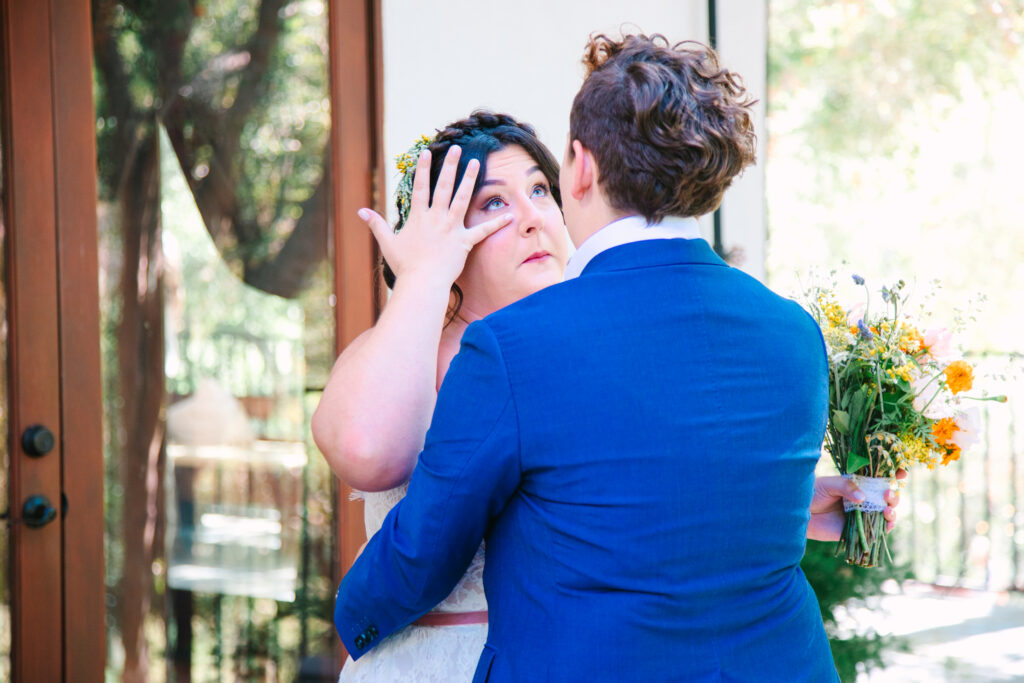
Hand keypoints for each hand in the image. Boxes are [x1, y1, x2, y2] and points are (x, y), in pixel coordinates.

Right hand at [358, 146, 512, 287]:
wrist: (422, 283)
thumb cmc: (404, 266)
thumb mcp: (387, 243)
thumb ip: (376, 225)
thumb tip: (360, 211)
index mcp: (418, 217)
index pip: (421, 188)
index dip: (423, 169)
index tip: (427, 153)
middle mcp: (436, 218)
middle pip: (443, 186)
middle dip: (449, 165)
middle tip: (456, 148)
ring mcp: (451, 228)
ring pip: (462, 199)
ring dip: (470, 180)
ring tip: (477, 163)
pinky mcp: (464, 242)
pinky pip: (482, 231)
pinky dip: (496, 224)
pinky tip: (509, 215)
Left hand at [806, 469, 905, 541]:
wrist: (799, 513)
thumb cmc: (812, 494)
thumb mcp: (828, 485)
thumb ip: (845, 487)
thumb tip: (863, 497)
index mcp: (858, 484)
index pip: (880, 478)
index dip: (894, 474)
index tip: (902, 472)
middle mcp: (864, 498)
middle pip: (887, 497)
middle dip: (893, 495)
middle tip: (888, 495)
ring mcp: (863, 514)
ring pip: (886, 513)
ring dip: (892, 511)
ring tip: (888, 510)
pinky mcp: (859, 529)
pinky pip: (877, 530)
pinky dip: (886, 527)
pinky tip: (887, 522)